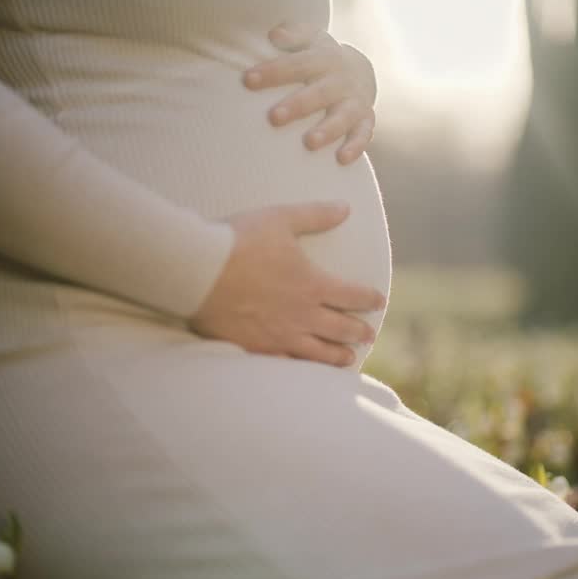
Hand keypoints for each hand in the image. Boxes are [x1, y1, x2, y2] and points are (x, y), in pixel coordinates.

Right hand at [187, 201, 386, 367]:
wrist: (198, 271)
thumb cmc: (239, 241)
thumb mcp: (280, 219)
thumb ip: (315, 216)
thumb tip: (345, 207)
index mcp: (311, 284)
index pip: (352, 295)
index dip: (369, 298)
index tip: (379, 301)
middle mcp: (302, 314)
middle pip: (340, 328)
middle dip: (359, 331)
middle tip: (369, 336)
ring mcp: (280, 335)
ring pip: (318, 353)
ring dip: (338, 357)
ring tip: (349, 360)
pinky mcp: (256, 347)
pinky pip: (287, 363)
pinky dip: (303, 369)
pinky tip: (307, 371)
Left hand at [243, 21, 377, 165]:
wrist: (361, 71)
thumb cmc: (321, 58)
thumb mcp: (311, 40)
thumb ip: (294, 34)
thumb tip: (274, 34)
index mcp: (324, 58)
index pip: (296, 64)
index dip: (273, 71)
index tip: (248, 80)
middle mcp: (341, 80)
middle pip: (319, 93)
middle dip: (298, 105)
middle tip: (274, 117)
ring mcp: (355, 102)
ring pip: (342, 117)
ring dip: (327, 130)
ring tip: (309, 143)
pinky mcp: (365, 121)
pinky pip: (363, 135)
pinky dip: (355, 147)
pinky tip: (341, 159)